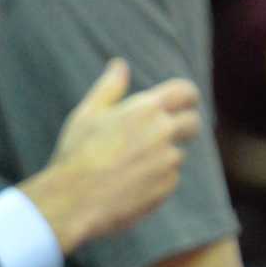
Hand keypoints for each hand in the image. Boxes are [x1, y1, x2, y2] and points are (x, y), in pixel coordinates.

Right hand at [19, 58, 201, 255]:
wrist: (72, 201)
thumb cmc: (76, 155)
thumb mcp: (87, 114)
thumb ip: (109, 88)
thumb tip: (120, 65)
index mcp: (146, 108)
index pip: (186, 92)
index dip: (187, 98)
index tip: (184, 105)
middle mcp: (163, 131)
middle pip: (193, 123)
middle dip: (183, 128)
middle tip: (162, 138)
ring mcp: (168, 161)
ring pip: (177, 155)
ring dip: (162, 159)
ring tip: (129, 170)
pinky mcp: (166, 187)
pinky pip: (169, 181)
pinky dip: (155, 183)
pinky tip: (129, 188)